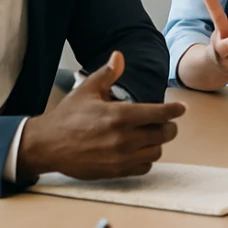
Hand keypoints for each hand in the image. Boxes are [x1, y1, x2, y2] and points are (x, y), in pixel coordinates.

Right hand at [17, 51, 185, 180]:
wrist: (47, 145)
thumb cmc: (68, 117)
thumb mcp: (87, 90)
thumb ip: (108, 74)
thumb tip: (119, 56)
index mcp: (119, 115)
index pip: (160, 113)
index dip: (174, 110)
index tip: (180, 108)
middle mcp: (123, 138)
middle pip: (164, 134)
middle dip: (169, 126)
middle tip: (165, 122)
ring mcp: (120, 157)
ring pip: (156, 151)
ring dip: (158, 143)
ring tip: (151, 135)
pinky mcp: (115, 171)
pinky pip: (144, 167)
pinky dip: (146, 158)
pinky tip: (140, 150)